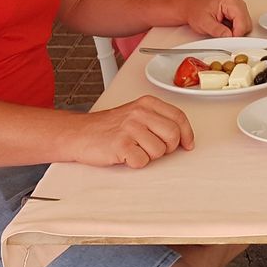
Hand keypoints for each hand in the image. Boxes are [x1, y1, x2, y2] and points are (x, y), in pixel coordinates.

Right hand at [72, 95, 194, 168]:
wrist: (80, 133)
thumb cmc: (109, 127)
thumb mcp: (136, 114)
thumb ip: (158, 120)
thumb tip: (183, 137)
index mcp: (147, 103)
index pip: (179, 117)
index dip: (187, 134)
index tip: (187, 144)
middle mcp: (139, 113)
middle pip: (173, 135)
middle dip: (168, 148)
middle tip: (154, 149)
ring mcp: (130, 128)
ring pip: (159, 151)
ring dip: (149, 156)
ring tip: (135, 149)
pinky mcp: (120, 144)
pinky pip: (142, 161)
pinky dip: (136, 163)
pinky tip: (126, 155)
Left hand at [176, 0, 253, 36]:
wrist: (192, 9)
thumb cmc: (196, 11)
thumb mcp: (204, 23)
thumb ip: (218, 30)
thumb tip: (229, 36)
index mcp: (230, 1)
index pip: (242, 21)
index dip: (236, 34)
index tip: (229, 40)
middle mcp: (237, 2)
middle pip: (246, 24)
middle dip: (236, 33)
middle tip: (223, 35)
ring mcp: (238, 6)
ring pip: (246, 25)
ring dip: (236, 31)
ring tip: (222, 30)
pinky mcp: (237, 12)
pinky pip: (242, 24)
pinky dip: (235, 30)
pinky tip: (225, 28)